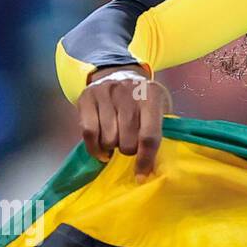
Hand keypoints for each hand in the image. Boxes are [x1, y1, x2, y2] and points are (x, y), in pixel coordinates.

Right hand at [78, 64, 172, 179]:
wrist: (119, 72)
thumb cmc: (143, 97)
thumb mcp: (160, 106)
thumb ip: (160, 130)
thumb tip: (154, 165)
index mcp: (152, 97)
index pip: (149, 136)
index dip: (145, 159)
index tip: (141, 174)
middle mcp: (128, 93)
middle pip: (127, 140)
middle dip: (128, 150)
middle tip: (129, 146)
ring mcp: (106, 93)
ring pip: (107, 139)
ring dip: (111, 148)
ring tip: (116, 141)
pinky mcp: (87, 97)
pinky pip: (88, 133)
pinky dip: (94, 148)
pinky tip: (102, 150)